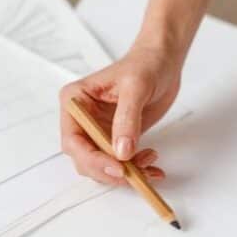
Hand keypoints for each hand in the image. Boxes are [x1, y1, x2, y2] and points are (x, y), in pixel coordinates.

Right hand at [60, 42, 181, 184]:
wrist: (163, 62)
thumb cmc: (145, 64)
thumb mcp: (136, 87)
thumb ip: (127, 119)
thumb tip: (121, 152)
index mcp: (76, 101)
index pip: (73, 141)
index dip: (92, 159)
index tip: (117, 167)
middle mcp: (82, 119)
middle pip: (85, 159)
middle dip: (109, 171)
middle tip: (135, 174)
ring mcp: (99, 130)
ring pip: (103, 165)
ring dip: (125, 173)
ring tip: (149, 162)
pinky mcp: (116, 137)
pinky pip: (120, 163)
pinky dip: (136, 170)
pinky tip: (153, 168)